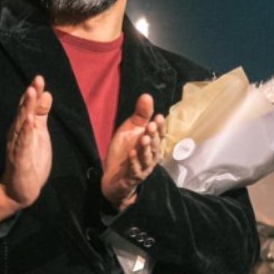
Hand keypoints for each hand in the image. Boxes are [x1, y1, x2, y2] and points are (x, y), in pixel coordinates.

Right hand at [0, 76, 53, 225]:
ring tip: (31, 94)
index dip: (34, 93)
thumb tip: (47, 94)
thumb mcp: (40, 134)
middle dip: (30, 97)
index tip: (40, 79)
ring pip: (21, 125)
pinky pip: (22, 145)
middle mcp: (17, 134)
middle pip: (23, 112)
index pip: (27, 107)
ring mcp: (17, 147)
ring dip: (25, 110)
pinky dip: (25, 133)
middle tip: (36, 81)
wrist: (21, 190)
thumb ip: (41, 115)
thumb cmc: (31, 161)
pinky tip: (28, 123)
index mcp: (24, 128)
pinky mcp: (20, 160)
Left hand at [101, 93, 164, 209]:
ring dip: (146, 148)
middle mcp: (151, 156)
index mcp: (152, 144)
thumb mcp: (131, 130)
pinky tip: (131, 153)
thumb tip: (147, 95)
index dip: (160, 127)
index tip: (158, 117)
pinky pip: (135, 170)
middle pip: (155, 146)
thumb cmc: (125, 151)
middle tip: (151, 126)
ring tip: (143, 138)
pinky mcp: (133, 177)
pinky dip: (134, 162)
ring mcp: (143, 168)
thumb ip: (140, 115)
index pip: (160, 135)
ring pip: (147, 158)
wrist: (113, 177)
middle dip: (153, 136)